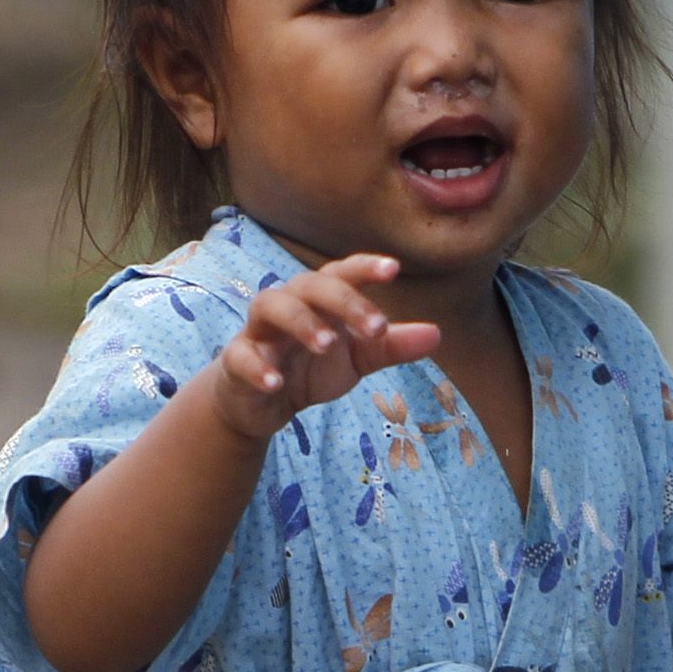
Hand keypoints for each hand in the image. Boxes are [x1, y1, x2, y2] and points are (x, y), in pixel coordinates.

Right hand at [201, 254, 443, 439]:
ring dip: (301, 322)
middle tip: (376, 328)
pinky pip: (240, 355)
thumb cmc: (309, 368)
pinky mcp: (236, 361)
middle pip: (309, 284)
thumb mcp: (356, 360)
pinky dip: (257, 366)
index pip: (340, 273)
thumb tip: (436, 334)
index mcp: (319, 301)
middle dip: (343, 301)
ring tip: (327, 344)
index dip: (364, 267)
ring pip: (270, 306)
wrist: (258, 404)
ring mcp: (259, 331)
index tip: (393, 269)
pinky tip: (276, 383)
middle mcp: (288, 306)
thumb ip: (390, 347)